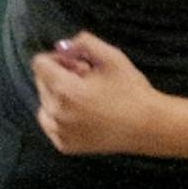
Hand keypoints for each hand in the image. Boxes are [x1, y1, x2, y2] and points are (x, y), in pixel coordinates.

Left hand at [29, 34, 164, 155]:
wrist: (148, 126)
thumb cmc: (131, 90)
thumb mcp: (112, 56)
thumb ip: (83, 42)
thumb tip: (62, 46)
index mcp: (65, 89)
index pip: (39, 64)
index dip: (59, 58)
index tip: (79, 63)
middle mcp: (57, 113)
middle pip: (41, 82)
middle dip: (60, 75)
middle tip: (88, 79)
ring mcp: (59, 132)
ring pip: (44, 103)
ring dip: (58, 96)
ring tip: (85, 97)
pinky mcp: (65, 145)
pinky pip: (50, 124)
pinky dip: (60, 116)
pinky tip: (83, 113)